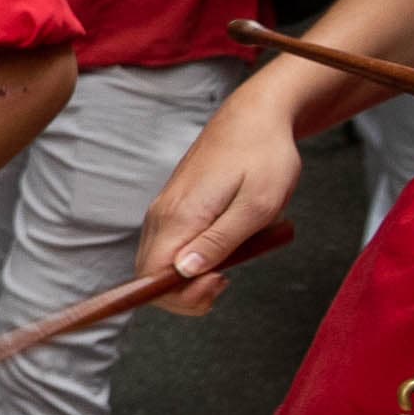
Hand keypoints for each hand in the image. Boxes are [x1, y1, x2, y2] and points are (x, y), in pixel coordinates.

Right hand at [136, 94, 301, 314]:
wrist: (255, 119)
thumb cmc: (263, 158)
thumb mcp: (256, 206)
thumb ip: (219, 242)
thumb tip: (184, 273)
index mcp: (178, 216)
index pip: (151, 276)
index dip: (180, 296)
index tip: (221, 283)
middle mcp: (161, 216)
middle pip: (150, 275)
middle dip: (186, 292)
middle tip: (228, 278)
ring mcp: (165, 211)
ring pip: (161, 263)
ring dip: (193, 276)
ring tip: (234, 257)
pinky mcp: (174, 208)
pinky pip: (173, 247)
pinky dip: (196, 259)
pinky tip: (226, 246)